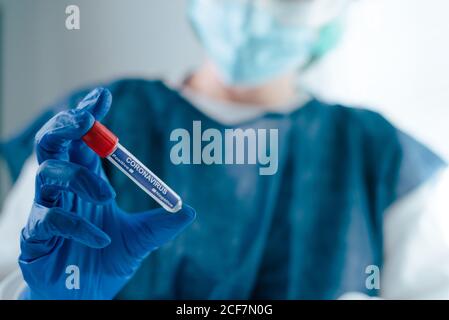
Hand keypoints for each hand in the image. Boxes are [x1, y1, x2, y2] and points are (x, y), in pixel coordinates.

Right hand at [19, 88, 194, 298]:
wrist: (84, 295)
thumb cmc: (107, 260)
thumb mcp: (140, 239)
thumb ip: (161, 224)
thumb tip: (189, 210)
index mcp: (86, 182)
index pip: (82, 140)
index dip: (89, 116)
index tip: (103, 97)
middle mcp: (63, 190)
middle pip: (53, 144)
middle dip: (67, 126)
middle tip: (87, 120)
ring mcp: (46, 210)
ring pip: (48, 174)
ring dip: (80, 178)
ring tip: (108, 196)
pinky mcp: (35, 236)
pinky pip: (49, 219)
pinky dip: (78, 224)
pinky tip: (101, 236)